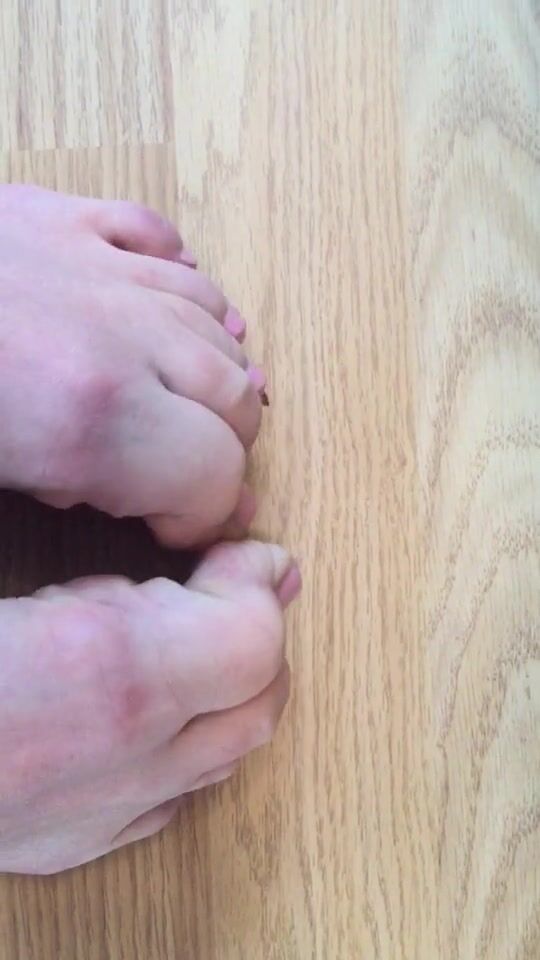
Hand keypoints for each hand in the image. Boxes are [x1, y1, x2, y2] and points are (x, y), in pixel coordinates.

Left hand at [0, 184, 264, 545]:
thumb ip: (58, 494)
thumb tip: (106, 496)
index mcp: (83, 415)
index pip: (213, 474)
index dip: (208, 516)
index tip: (177, 532)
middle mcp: (114, 332)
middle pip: (232, 396)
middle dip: (226, 450)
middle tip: (187, 481)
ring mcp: (91, 264)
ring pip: (212, 319)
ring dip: (220, 372)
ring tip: (202, 409)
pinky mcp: (58, 215)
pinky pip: (159, 238)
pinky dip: (184, 280)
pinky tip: (178, 310)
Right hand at [0, 541, 300, 873]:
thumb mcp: (28, 602)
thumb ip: (116, 584)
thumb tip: (182, 571)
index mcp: (111, 674)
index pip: (250, 640)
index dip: (255, 584)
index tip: (245, 557)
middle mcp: (121, 760)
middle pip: (256, 709)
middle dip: (262, 644)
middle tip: (235, 594)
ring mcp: (101, 812)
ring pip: (221, 761)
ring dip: (226, 696)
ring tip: (184, 646)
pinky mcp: (72, 843)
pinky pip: (167, 800)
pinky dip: (181, 752)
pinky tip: (147, 719)